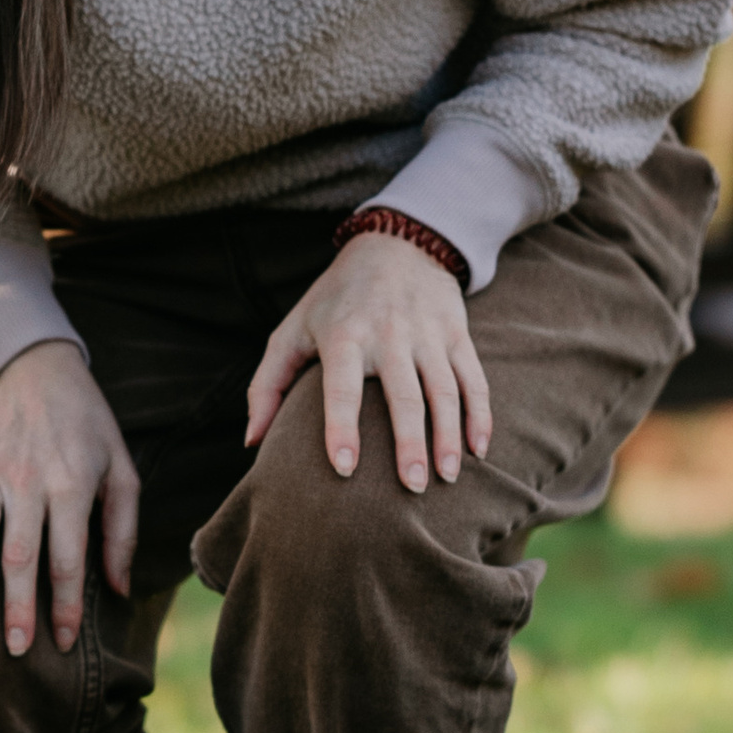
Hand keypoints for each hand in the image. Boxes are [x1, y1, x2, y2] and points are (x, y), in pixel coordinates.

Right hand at [0, 334, 135, 658]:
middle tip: (16, 649)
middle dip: (20, 606)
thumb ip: (122, 532)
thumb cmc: (87, 426)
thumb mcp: (121, 471)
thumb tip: (118, 590)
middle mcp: (32, 482)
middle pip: (22, 556)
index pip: (68, 560)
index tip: (59, 643)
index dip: (64, 606)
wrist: (40, 367)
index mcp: (73, 488)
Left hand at [244, 233, 490, 491]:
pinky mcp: (456, 335)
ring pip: (444, 391)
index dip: (341, 427)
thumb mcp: (292, 330)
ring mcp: (427, 334)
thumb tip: (252, 441)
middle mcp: (389, 334)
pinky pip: (474, 379)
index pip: (341, 388)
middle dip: (409, 444)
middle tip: (412, 487)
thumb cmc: (334, 301)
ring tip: (446, 478)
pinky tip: (479, 450)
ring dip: (449, 437)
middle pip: (404, 396)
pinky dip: (480, 415)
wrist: (395, 245)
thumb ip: (267, 385)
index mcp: (343, 335)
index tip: (344, 468)